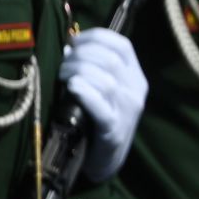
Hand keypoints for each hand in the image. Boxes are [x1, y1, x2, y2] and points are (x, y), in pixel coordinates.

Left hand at [59, 28, 147, 181]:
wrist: (106, 161)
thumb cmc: (98, 120)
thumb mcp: (103, 91)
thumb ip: (92, 69)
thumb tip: (68, 47)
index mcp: (135, 77)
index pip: (122, 45)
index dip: (96, 37)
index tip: (73, 41)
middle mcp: (136, 90)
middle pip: (110, 59)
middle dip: (80, 55)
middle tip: (62, 64)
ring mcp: (127, 110)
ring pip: (104, 79)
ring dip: (77, 72)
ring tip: (62, 77)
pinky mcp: (114, 129)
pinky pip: (101, 106)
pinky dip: (85, 93)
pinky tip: (73, 87)